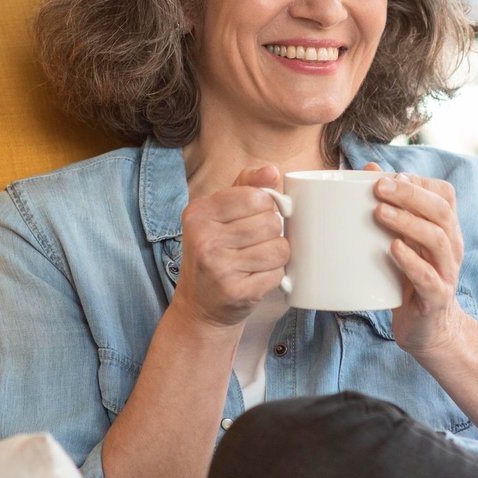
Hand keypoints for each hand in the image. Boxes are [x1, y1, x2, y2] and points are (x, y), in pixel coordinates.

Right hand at [175, 165, 290, 330]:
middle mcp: (203, 238)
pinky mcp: (235, 291)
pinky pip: (277, 274)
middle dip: (272, 233)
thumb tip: (272, 171)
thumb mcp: (219, 215)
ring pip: (279, 248)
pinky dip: (274, 276)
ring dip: (276, 255)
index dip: (265, 207)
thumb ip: (245, 187)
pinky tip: (255, 277)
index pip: (256, 196)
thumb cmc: (214, 253)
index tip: (255, 218)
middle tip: (254, 244)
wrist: (199, 306)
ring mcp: (218, 267)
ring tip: (257, 261)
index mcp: (198, 212)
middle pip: (271, 222)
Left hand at [367, 164, 470, 360]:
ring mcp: (446, 272)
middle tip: (378, 187)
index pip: (444, 195)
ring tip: (380, 212)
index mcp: (446, 229)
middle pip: (441, 211)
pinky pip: (429, 277)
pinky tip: (393, 249)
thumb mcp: (403, 241)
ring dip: (408, 222)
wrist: (428, 330)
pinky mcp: (436, 298)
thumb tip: (369, 170)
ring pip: (437, 239)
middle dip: (410, 195)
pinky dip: (411, 261)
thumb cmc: (410, 279)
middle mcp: (451, 247)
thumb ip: (391, 208)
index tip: (391, 177)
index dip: (419, 182)